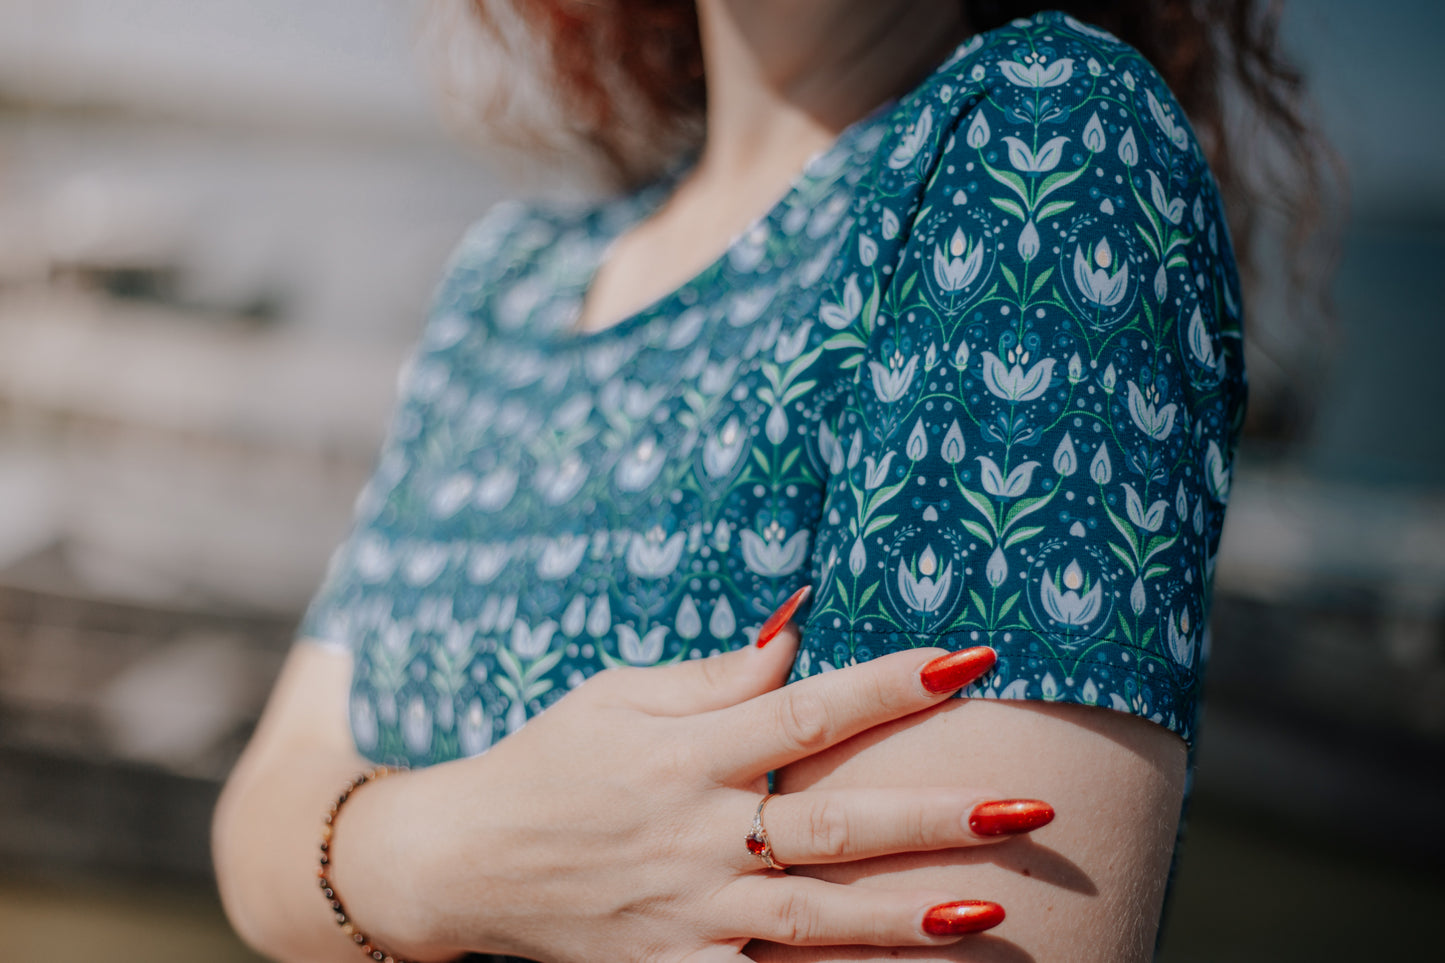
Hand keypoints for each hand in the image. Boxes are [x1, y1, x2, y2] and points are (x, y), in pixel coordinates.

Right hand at [333, 590, 1053, 962]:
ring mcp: (690, 911)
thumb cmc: (549, 761)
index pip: (810, 711)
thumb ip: (714, 675)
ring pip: (818, 917)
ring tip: (992, 911)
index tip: (971, 661)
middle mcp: (698, 833)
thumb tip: (799, 629)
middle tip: (1031, 805)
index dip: (892, 684)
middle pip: (835, 825)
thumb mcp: (619, 697)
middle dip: (937, 816)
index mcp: (688, 753)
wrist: (464, 862)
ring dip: (906, 913)